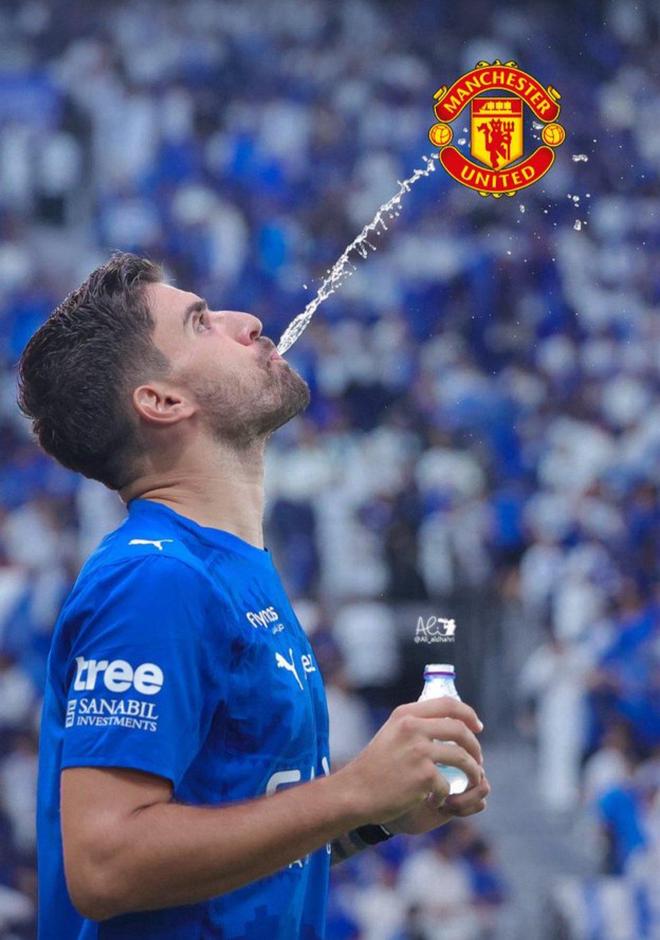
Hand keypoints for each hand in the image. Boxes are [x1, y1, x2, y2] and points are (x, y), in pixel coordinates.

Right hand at [335, 697, 483, 826]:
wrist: (356, 792)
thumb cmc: (375, 766)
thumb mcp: (391, 733)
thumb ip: (415, 725)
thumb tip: (448, 722)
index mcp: (406, 714)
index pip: (448, 704)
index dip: (468, 714)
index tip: (477, 727)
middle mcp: (412, 728)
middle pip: (460, 730)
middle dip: (475, 746)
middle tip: (478, 760)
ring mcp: (418, 751)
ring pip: (461, 758)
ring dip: (473, 772)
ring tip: (471, 781)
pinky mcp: (423, 776)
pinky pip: (448, 784)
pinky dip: (446, 794)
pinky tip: (437, 799)